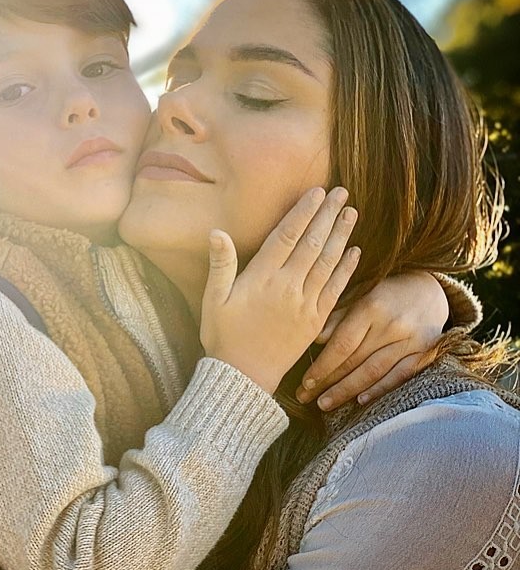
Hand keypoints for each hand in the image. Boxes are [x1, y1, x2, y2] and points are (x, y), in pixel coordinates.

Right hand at [200, 187, 359, 394]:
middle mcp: (288, 287)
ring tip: (350, 213)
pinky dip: (347, 269)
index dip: (303, 212)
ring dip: (341, 236)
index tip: (316, 192)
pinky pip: (336, 290)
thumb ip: (220, 264)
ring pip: (328, 263)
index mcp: (262, 278)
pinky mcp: (315, 321)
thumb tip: (217, 232)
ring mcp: (305, 304)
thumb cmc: (223, 335)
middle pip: (313, 244)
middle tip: (341, 192)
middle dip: (327, 216)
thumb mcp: (213, 299)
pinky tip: (356, 252)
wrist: (242, 376)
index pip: (287, 236)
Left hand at [297, 271, 448, 409]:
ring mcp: (411, 341)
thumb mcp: (358, 294)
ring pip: (374, 372)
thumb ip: (337, 315)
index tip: (305, 381)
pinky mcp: (426, 353)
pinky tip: (359, 401)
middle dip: (327, 382)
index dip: (323, 365)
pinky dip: (379, 389)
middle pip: (354, 360)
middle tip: (304, 397)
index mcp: (371, 307)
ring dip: (347, 391)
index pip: (342, 343)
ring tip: (324, 404)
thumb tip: (315, 339)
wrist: (430, 290)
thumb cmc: (384, 292)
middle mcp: (392, 326)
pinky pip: (400, 376)